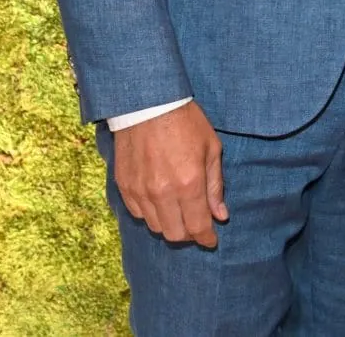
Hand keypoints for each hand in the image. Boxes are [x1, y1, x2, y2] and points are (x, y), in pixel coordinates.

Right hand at [111, 102, 227, 247]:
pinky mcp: (124, 187)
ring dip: (170, 225)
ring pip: (155, 227)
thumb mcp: (211, 149)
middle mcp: (162, 193)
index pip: (197, 227)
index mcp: (189, 183)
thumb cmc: (186, 123)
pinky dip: (151, 214)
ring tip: (180, 211)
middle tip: (197, 225)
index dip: (206, 238)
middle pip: (175, 234)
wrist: (148, 104)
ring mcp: (140, 192)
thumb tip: (220, 215)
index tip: (212, 240)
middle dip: (189, 234)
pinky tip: (160, 201)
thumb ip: (215, 186)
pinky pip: (138, 214)